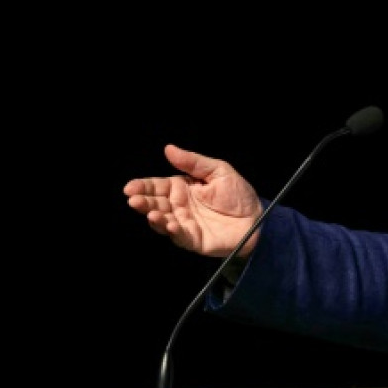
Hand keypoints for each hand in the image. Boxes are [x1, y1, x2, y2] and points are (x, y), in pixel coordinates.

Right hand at [124, 145, 261, 257]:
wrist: (257, 218)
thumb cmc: (238, 194)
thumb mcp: (218, 171)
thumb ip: (193, 162)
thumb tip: (169, 148)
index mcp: (182, 188)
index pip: (157, 186)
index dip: (142, 186)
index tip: (130, 187)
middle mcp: (179, 206)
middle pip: (155, 203)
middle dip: (142, 202)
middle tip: (133, 200)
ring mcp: (184, 223)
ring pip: (162, 221)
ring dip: (154, 217)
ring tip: (150, 212)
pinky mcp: (193, 239)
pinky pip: (179, 236)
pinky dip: (173, 231)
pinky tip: (170, 225)